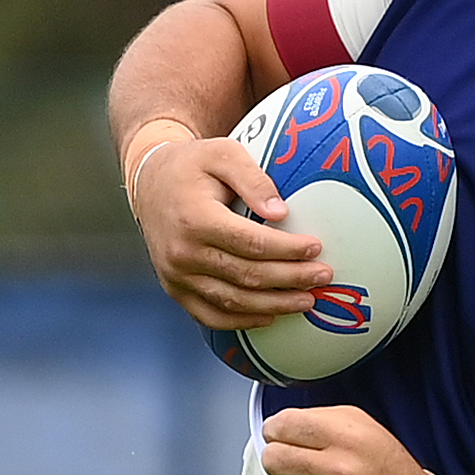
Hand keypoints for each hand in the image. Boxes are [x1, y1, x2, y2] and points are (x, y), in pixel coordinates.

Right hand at [133, 130, 327, 329]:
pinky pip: (211, 315)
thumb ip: (253, 179)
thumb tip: (281, 213)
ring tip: (308, 300)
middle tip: (323, 276)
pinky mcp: (175, 289)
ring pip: (233, 301)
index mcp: (195, 219)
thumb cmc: (193, 166)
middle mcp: (182, 253)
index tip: (316, 247)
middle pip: (247, 275)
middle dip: (291, 278)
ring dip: (274, 305)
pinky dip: (243, 321)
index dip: (287, 249)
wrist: (151, 183)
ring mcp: (176, 275)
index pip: (251, 243)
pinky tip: (271, 317)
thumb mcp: (223, 154)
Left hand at [258, 406, 427, 474]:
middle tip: (295, 466)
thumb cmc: (384, 469)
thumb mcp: (363, 425)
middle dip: (278, 461)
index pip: (284, 425)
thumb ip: (319, 418)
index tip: (282, 437)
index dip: (276, 430)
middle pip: (273, 458)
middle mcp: (344, 468)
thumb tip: (277, 427)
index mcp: (350, 436)